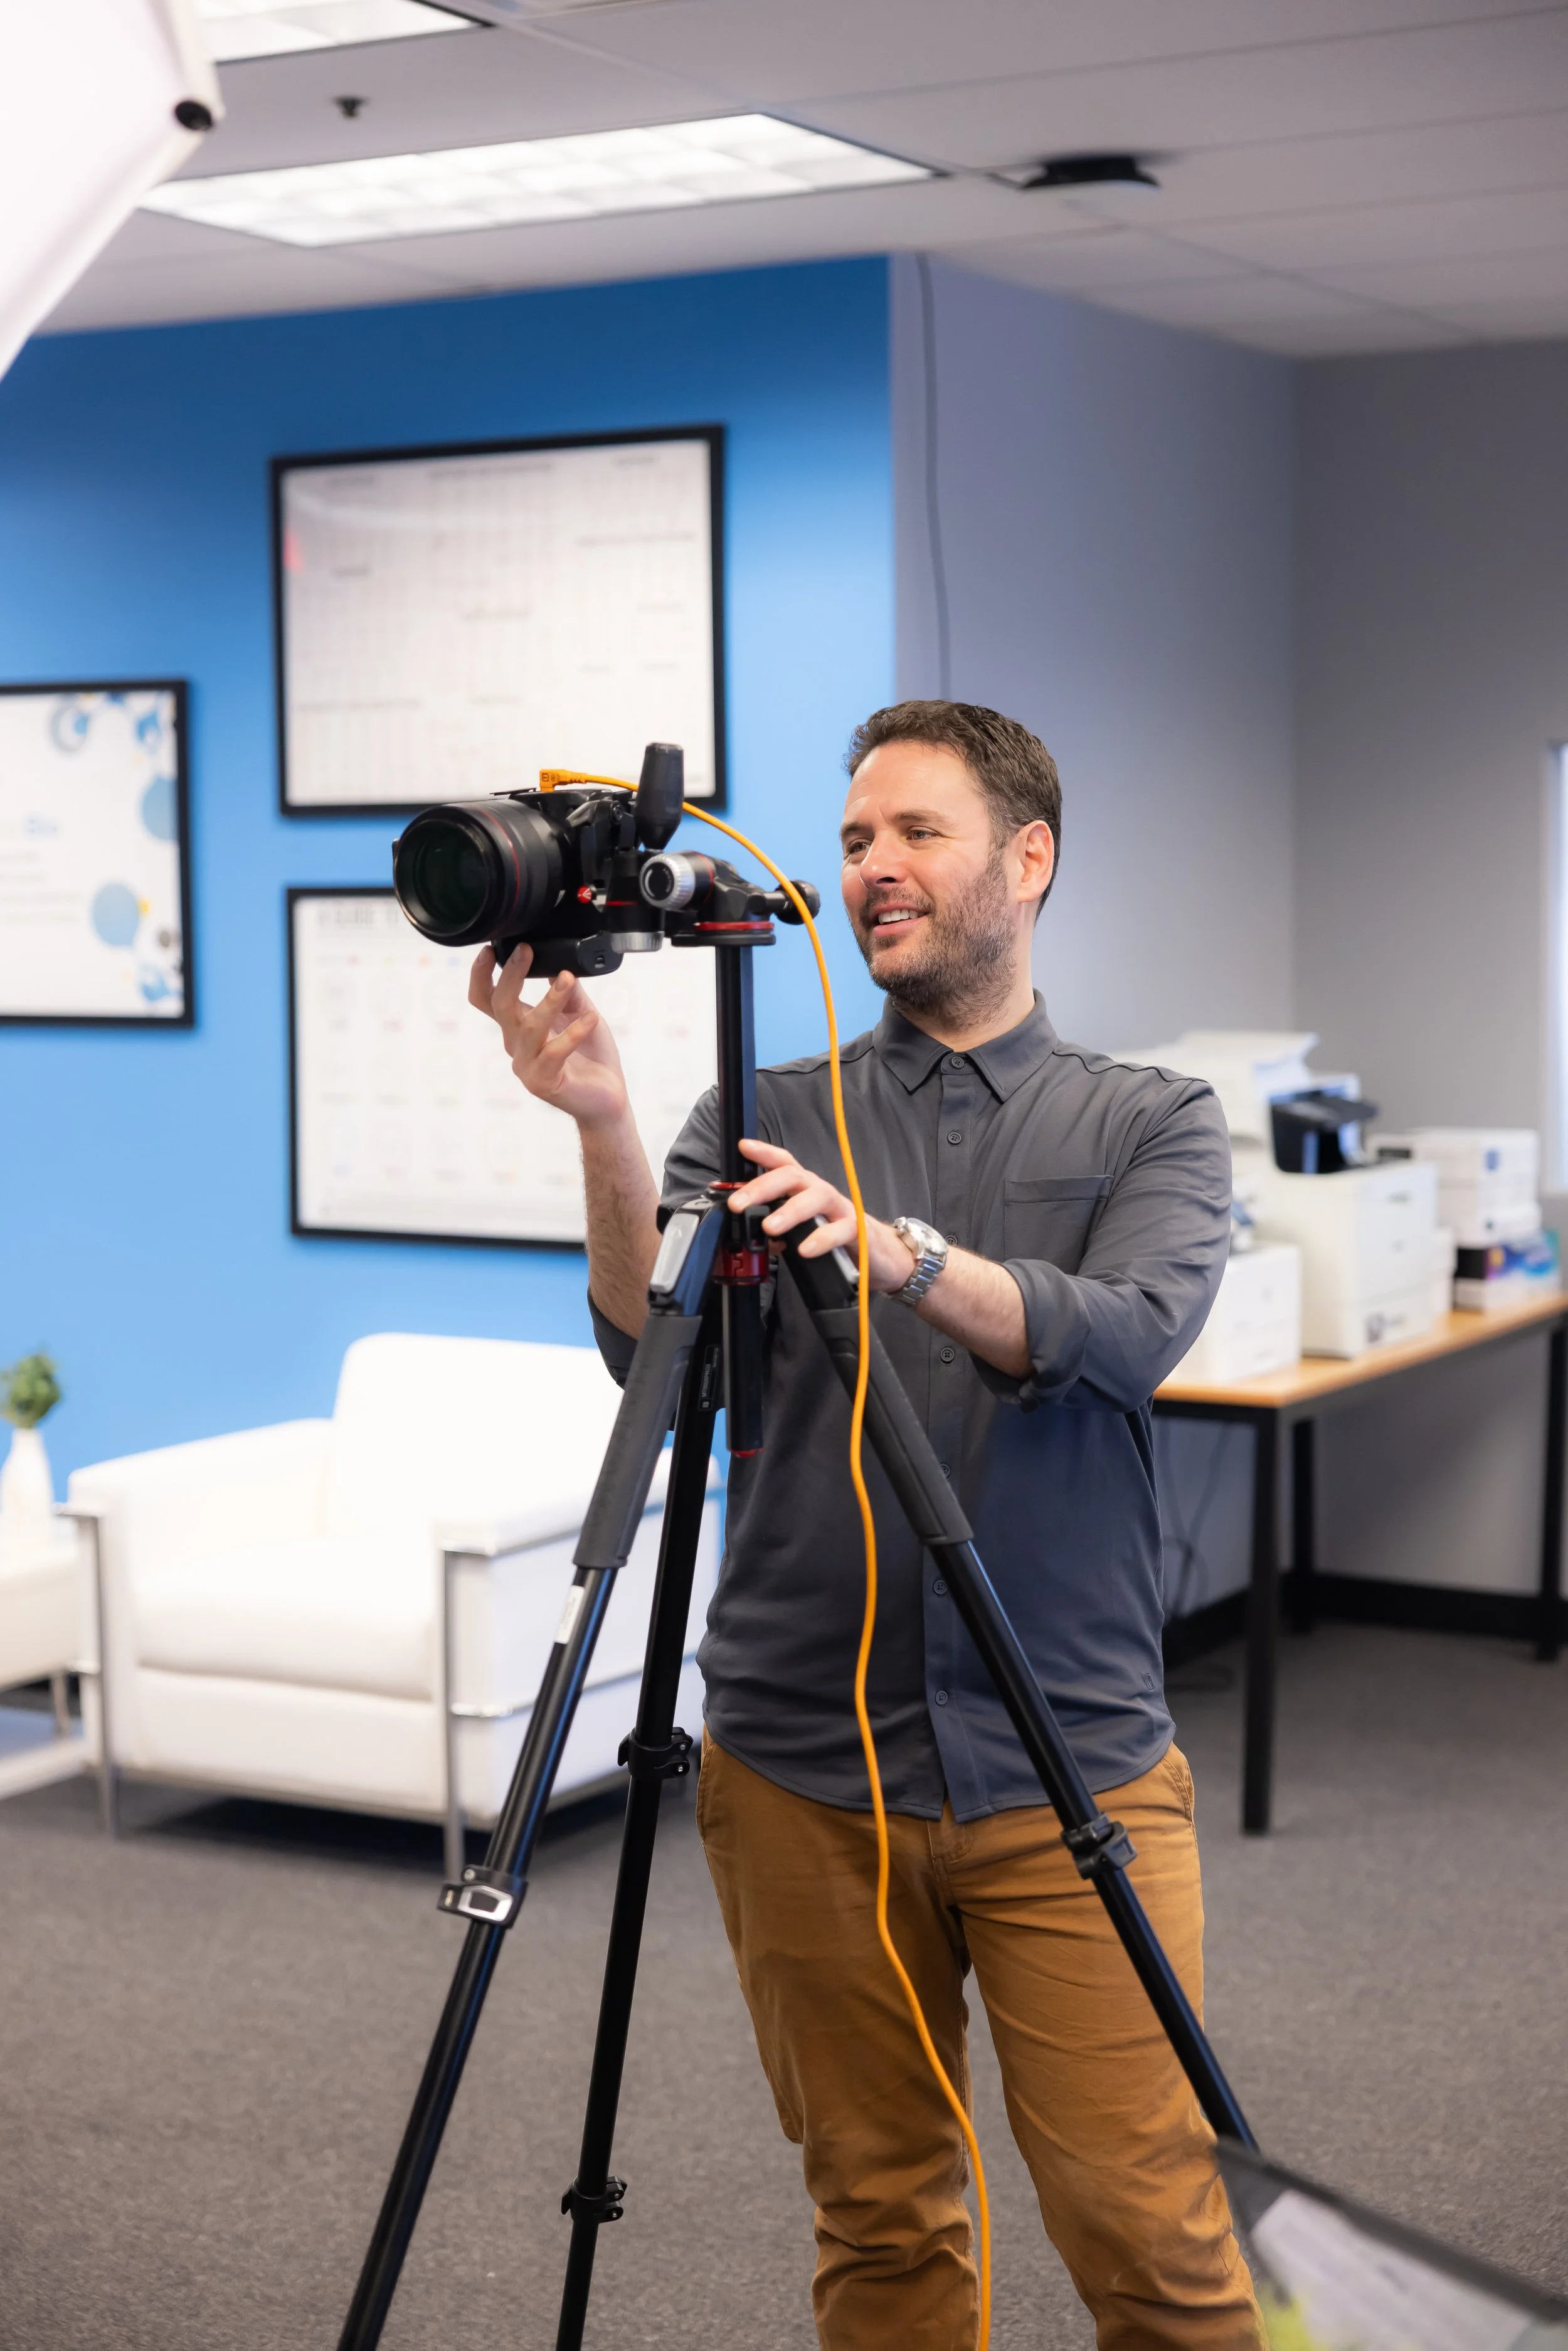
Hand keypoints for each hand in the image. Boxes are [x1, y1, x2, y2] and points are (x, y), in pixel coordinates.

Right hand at [469, 944, 630, 1131]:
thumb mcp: (581, 1013)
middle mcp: (516, 1045)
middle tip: (526, 950)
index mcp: (518, 1026)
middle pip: (500, 1006)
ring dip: (549, 1000)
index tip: (491, 949)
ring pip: (529, 1027)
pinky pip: (553, 1053)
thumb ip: (569, 991)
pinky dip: (572, 1033)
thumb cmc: (591, 1056)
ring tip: (568, 980)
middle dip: (512, 975)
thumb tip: (560, 962)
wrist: (608, 1098)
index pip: (486, 999)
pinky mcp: (544, 1083)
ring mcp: (527, 1066)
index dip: (481, 975)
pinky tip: (591, 1019)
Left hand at [729, 1140, 917, 1292]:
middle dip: (763, 1187)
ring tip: (770, 1226)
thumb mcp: (804, 1229)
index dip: (765, 1153)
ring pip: (816, 1198)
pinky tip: (805, 1249)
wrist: (880, 1254)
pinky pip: (839, 1230)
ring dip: (789, 1211)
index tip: (744, 1147)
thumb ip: (779, 1231)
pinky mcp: (857, 1230)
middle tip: (739, 1204)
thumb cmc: (837, 1235)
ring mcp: (841, 1208)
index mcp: (806, 1189)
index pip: (785, 1164)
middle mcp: (821, 1193)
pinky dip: (821, 1239)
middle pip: (793, 1177)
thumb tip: (756, 1238)